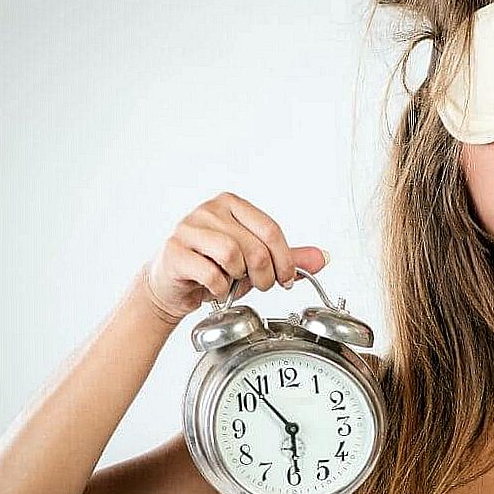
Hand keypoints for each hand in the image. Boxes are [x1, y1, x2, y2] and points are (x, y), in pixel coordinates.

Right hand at [141, 190, 330, 325]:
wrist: (172, 286)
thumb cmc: (214, 269)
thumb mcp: (255, 262)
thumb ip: (287, 258)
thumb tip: (322, 257)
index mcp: (231, 204)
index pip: (270, 229)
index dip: (285, 260)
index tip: (287, 279)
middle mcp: (209, 210)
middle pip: (254, 245)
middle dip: (265, 275)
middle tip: (262, 286)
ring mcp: (188, 228)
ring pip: (232, 255)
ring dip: (239, 279)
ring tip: (234, 283)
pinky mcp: (174, 251)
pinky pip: (210, 273)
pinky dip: (219, 288)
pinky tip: (215, 289)